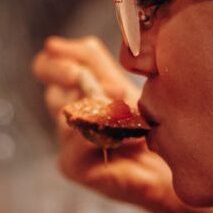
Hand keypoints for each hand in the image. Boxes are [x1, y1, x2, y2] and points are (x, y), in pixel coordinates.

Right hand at [32, 36, 176, 212]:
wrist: (166, 167)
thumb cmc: (144, 126)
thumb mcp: (119, 85)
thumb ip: (91, 61)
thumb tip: (53, 44)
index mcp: (74, 91)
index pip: (47, 66)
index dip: (55, 60)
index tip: (67, 58)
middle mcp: (65, 115)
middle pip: (51, 87)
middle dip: (65, 74)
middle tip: (82, 76)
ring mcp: (65, 142)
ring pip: (69, 111)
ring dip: (100, 106)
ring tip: (128, 114)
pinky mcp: (71, 165)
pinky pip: (79, 140)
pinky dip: (106, 134)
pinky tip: (129, 138)